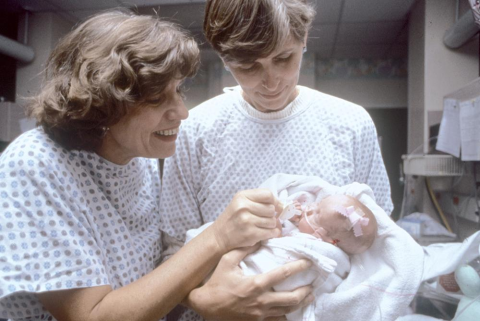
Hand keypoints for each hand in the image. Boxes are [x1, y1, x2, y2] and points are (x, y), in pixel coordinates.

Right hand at [186, 246, 313, 320]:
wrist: (206, 306)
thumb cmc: (216, 282)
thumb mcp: (226, 261)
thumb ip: (243, 249)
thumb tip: (258, 238)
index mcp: (256, 284)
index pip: (283, 274)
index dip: (298, 267)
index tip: (308, 262)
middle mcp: (261, 301)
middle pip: (292, 298)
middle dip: (306, 291)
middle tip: (314, 283)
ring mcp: (260, 314)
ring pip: (288, 311)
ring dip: (301, 303)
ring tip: (310, 296)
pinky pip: (278, 320)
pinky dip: (289, 315)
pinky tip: (294, 310)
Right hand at [211, 189, 282, 251]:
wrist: (219, 237)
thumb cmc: (233, 218)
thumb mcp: (241, 202)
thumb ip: (259, 200)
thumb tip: (282, 206)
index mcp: (242, 196)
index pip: (268, 194)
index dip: (275, 201)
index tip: (275, 207)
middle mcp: (244, 207)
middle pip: (271, 209)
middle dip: (271, 215)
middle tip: (264, 219)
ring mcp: (247, 221)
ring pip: (273, 221)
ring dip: (271, 225)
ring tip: (262, 226)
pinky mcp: (251, 234)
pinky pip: (271, 232)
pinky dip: (272, 234)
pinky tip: (265, 233)